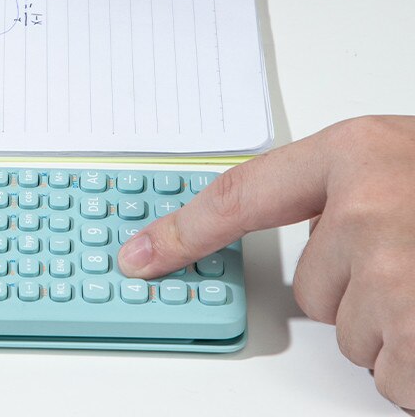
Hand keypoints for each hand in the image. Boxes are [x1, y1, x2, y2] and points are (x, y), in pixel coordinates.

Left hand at [118, 116, 414, 409]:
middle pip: (309, 286)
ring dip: (396, 327)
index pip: (241, 194)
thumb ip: (344, 189)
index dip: (183, 231)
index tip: (138, 258)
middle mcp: (367, 207)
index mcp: (357, 151)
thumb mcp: (405, 164)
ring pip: (352, 333)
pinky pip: (391, 375)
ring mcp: (399, 274)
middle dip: (359, 288)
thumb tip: (294, 238)